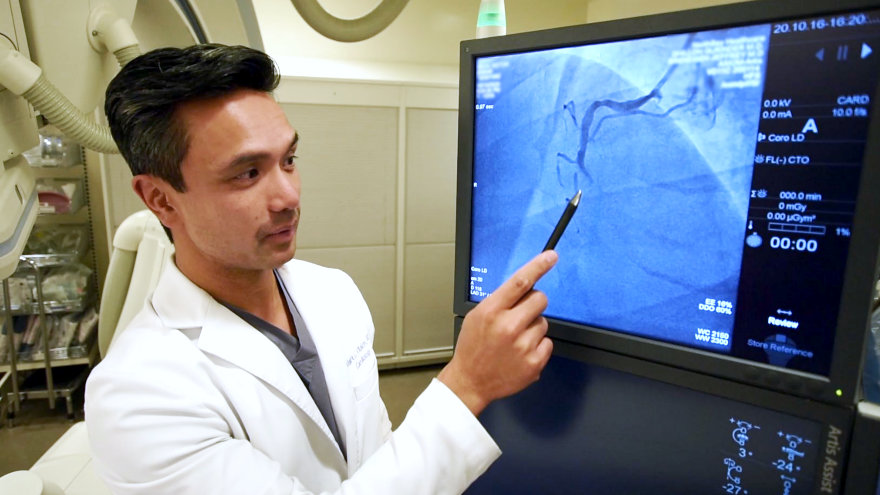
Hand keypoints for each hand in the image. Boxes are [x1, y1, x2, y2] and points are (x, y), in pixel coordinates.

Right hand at [438, 250, 557, 415]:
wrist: (471, 381)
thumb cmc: (473, 347)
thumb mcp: (477, 316)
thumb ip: (500, 300)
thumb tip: (526, 284)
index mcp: (492, 311)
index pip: (520, 281)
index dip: (538, 266)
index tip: (551, 257)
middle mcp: (508, 326)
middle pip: (540, 299)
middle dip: (534, 303)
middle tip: (521, 315)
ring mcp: (523, 346)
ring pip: (544, 322)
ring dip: (533, 328)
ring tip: (515, 340)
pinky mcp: (534, 362)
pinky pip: (547, 343)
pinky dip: (537, 346)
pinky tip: (521, 352)